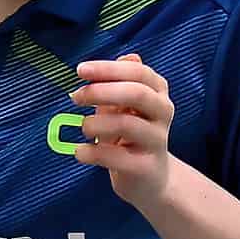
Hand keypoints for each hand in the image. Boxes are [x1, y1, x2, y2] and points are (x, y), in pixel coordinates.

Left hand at [70, 53, 173, 208]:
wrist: (149, 180)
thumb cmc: (132, 136)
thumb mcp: (124, 107)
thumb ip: (119, 84)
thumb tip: (123, 58)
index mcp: (158, 93)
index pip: (138, 72)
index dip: (108, 69)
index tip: (80, 70)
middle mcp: (163, 113)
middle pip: (136, 93)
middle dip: (101, 91)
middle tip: (76, 97)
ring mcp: (157, 141)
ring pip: (126, 124)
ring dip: (95, 123)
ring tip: (84, 128)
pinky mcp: (145, 167)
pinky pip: (115, 156)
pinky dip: (91, 152)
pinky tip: (80, 152)